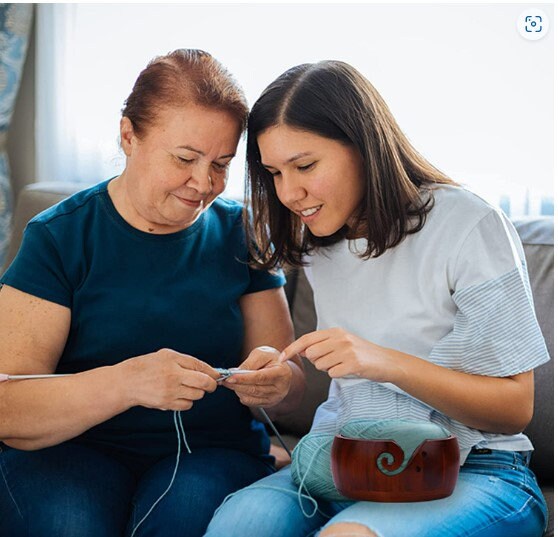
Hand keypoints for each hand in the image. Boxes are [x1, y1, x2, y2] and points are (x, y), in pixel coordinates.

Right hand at [118, 348, 218, 410]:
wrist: (126, 383)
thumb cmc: (147, 366)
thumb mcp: (166, 355)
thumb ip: (186, 361)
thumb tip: (207, 370)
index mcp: (173, 361)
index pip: (200, 366)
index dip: (213, 372)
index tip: (217, 375)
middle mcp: (173, 376)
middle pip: (204, 383)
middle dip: (211, 385)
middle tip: (210, 385)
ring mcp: (170, 391)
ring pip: (197, 395)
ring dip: (197, 393)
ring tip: (188, 388)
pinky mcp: (166, 404)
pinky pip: (187, 405)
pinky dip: (187, 401)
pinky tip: (179, 395)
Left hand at [223, 346, 292, 407]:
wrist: (282, 369)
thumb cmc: (271, 358)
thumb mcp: (262, 353)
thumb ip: (250, 362)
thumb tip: (236, 373)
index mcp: (282, 372)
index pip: (261, 377)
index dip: (244, 378)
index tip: (230, 377)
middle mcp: (281, 388)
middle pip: (255, 389)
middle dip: (237, 384)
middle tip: (224, 379)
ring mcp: (276, 397)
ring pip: (252, 396)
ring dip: (238, 390)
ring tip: (229, 382)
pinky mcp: (270, 403)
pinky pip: (252, 402)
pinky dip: (242, 396)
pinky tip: (238, 388)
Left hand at [279, 328, 396, 381]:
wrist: (387, 361)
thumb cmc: (362, 353)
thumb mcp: (342, 342)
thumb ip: (323, 345)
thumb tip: (303, 351)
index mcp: (335, 331)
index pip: (307, 339)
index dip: (292, 348)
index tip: (281, 357)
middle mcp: (340, 338)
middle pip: (312, 354)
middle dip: (318, 362)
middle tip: (333, 361)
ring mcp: (347, 350)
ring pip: (321, 365)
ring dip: (329, 369)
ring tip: (344, 365)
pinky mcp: (353, 364)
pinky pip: (333, 374)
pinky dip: (338, 375)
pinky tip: (350, 371)